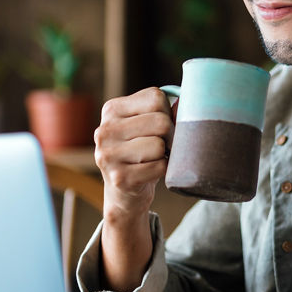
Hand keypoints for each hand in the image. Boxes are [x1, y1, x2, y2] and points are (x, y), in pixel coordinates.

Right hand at [95, 87, 175, 221]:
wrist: (124, 194)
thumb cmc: (141, 152)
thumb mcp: (145, 125)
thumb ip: (164, 110)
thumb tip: (186, 103)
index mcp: (111, 110)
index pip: (155, 97)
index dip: (168, 112)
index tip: (161, 127)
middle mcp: (105, 131)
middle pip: (160, 121)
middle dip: (170, 135)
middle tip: (163, 145)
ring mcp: (108, 155)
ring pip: (159, 145)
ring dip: (164, 154)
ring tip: (154, 158)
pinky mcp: (119, 178)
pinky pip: (159, 167)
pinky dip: (162, 170)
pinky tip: (150, 172)